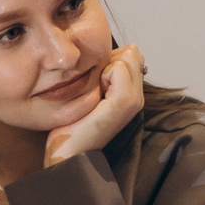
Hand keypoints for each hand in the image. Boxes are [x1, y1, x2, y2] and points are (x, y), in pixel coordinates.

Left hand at [43, 44, 146, 166]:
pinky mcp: (124, 102)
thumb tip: (105, 51)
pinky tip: (93, 95)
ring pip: (127, 56)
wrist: (66, 153)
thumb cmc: (71, 124)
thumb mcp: (88, 92)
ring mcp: (134, 100)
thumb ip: (100, 73)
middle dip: (107, 61)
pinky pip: (118, 68)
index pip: (131, 54)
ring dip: (103, 67)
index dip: (107, 60)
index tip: (92, 83)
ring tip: (92, 92)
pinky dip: (102, 74)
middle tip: (92, 87)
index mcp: (130, 93)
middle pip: (131, 52)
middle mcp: (137, 96)